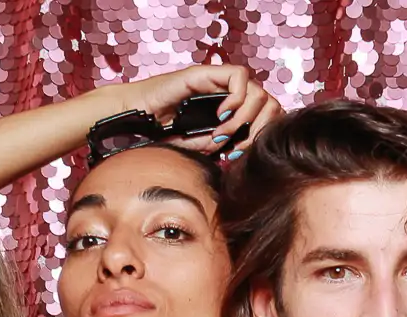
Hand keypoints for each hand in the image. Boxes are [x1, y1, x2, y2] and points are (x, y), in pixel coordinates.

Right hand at [116, 63, 282, 155]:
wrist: (137, 117)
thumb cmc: (162, 132)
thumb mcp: (198, 145)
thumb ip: (220, 145)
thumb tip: (239, 149)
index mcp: (231, 109)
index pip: (266, 115)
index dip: (260, 135)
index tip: (238, 154)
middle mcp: (229, 93)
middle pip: (269, 103)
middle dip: (257, 129)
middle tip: (235, 147)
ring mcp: (219, 81)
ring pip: (257, 91)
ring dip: (243, 117)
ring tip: (222, 133)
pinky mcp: (207, 72)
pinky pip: (238, 77)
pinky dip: (235, 99)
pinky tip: (219, 115)